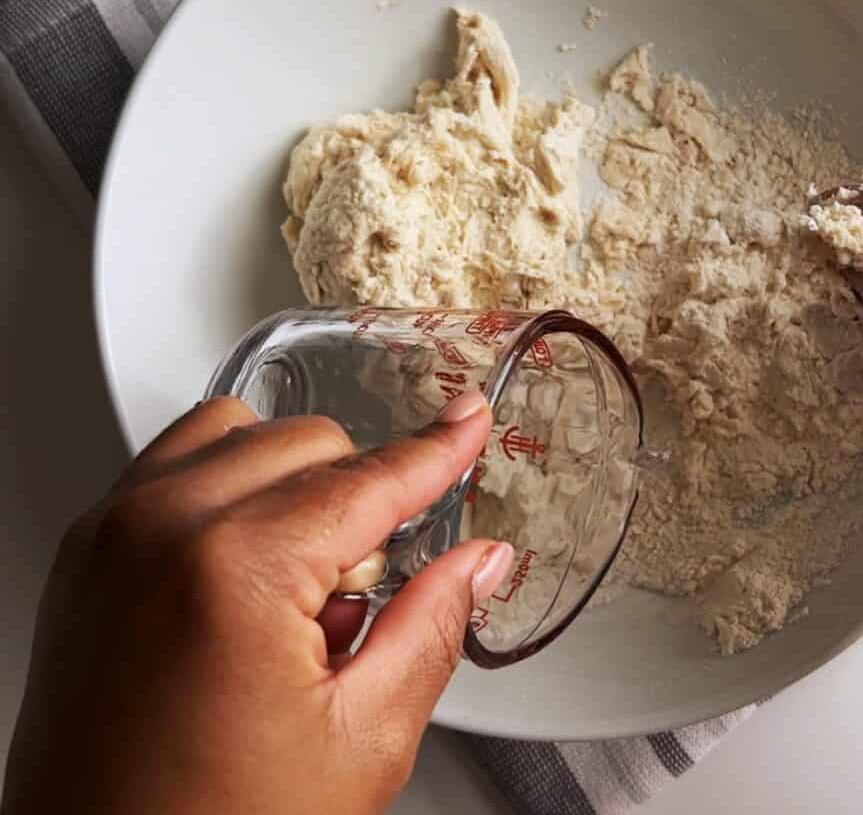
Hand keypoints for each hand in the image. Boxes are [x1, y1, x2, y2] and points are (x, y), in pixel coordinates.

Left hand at [2, 392, 512, 814]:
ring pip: (241, 432)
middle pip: (309, 444)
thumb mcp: (359, 743)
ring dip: (292, 482)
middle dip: (357, 502)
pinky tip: (246, 565)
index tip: (465, 420)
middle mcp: (157, 529)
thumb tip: (476, 559)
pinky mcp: (85, 550)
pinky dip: (228, 483)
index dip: (434, 452)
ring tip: (295, 581)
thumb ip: (431, 627)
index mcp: (235, 570)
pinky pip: (177, 459)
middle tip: (356, 595)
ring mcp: (110, 533)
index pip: (368, 481)